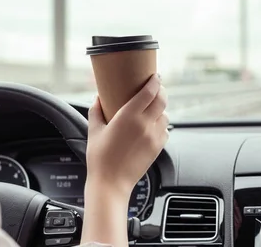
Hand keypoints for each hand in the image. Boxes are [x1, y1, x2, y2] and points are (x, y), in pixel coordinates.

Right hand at [82, 74, 167, 246]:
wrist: (111, 183)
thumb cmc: (100, 158)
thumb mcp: (94, 130)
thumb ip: (96, 111)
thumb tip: (98, 98)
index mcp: (129, 116)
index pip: (150, 91)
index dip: (155, 81)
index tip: (155, 76)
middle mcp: (145, 124)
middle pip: (162, 100)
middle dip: (161, 91)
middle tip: (156, 88)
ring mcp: (154, 136)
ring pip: (165, 115)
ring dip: (161, 109)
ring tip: (152, 108)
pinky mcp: (158, 148)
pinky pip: (165, 130)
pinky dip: (161, 125)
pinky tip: (152, 126)